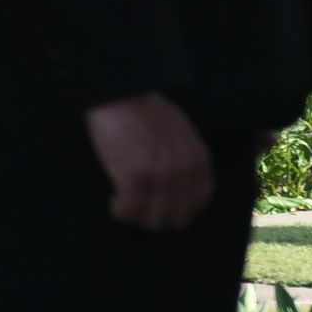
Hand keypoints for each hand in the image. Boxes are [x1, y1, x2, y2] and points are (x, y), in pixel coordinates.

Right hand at [85, 91, 213, 230]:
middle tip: (138, 206)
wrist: (117, 91)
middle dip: (157, 216)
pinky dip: (119, 211)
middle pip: (176, 218)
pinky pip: (128, 210)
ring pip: (152, 220)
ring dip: (137, 216)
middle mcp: (184, 171)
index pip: (197, 203)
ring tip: (125, 204)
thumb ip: (187, 158)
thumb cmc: (144, 109)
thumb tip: (181, 189)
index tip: (159, 206)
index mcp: (198, 160)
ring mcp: (159, 176)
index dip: (177, 209)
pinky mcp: (133, 178)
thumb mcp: (181, 131)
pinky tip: (113, 202)